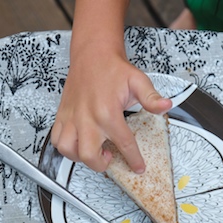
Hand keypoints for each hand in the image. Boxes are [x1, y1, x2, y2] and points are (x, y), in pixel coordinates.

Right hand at [51, 46, 171, 172]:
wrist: (92, 54)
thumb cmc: (113, 69)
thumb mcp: (138, 81)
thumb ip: (151, 98)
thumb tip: (166, 106)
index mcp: (107, 112)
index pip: (124, 144)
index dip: (133, 160)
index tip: (138, 167)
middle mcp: (87, 118)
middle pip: (89, 155)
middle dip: (101, 164)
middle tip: (110, 157)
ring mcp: (72, 118)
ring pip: (69, 151)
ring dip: (81, 157)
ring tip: (94, 151)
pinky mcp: (62, 115)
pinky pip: (56, 140)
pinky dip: (66, 147)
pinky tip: (79, 143)